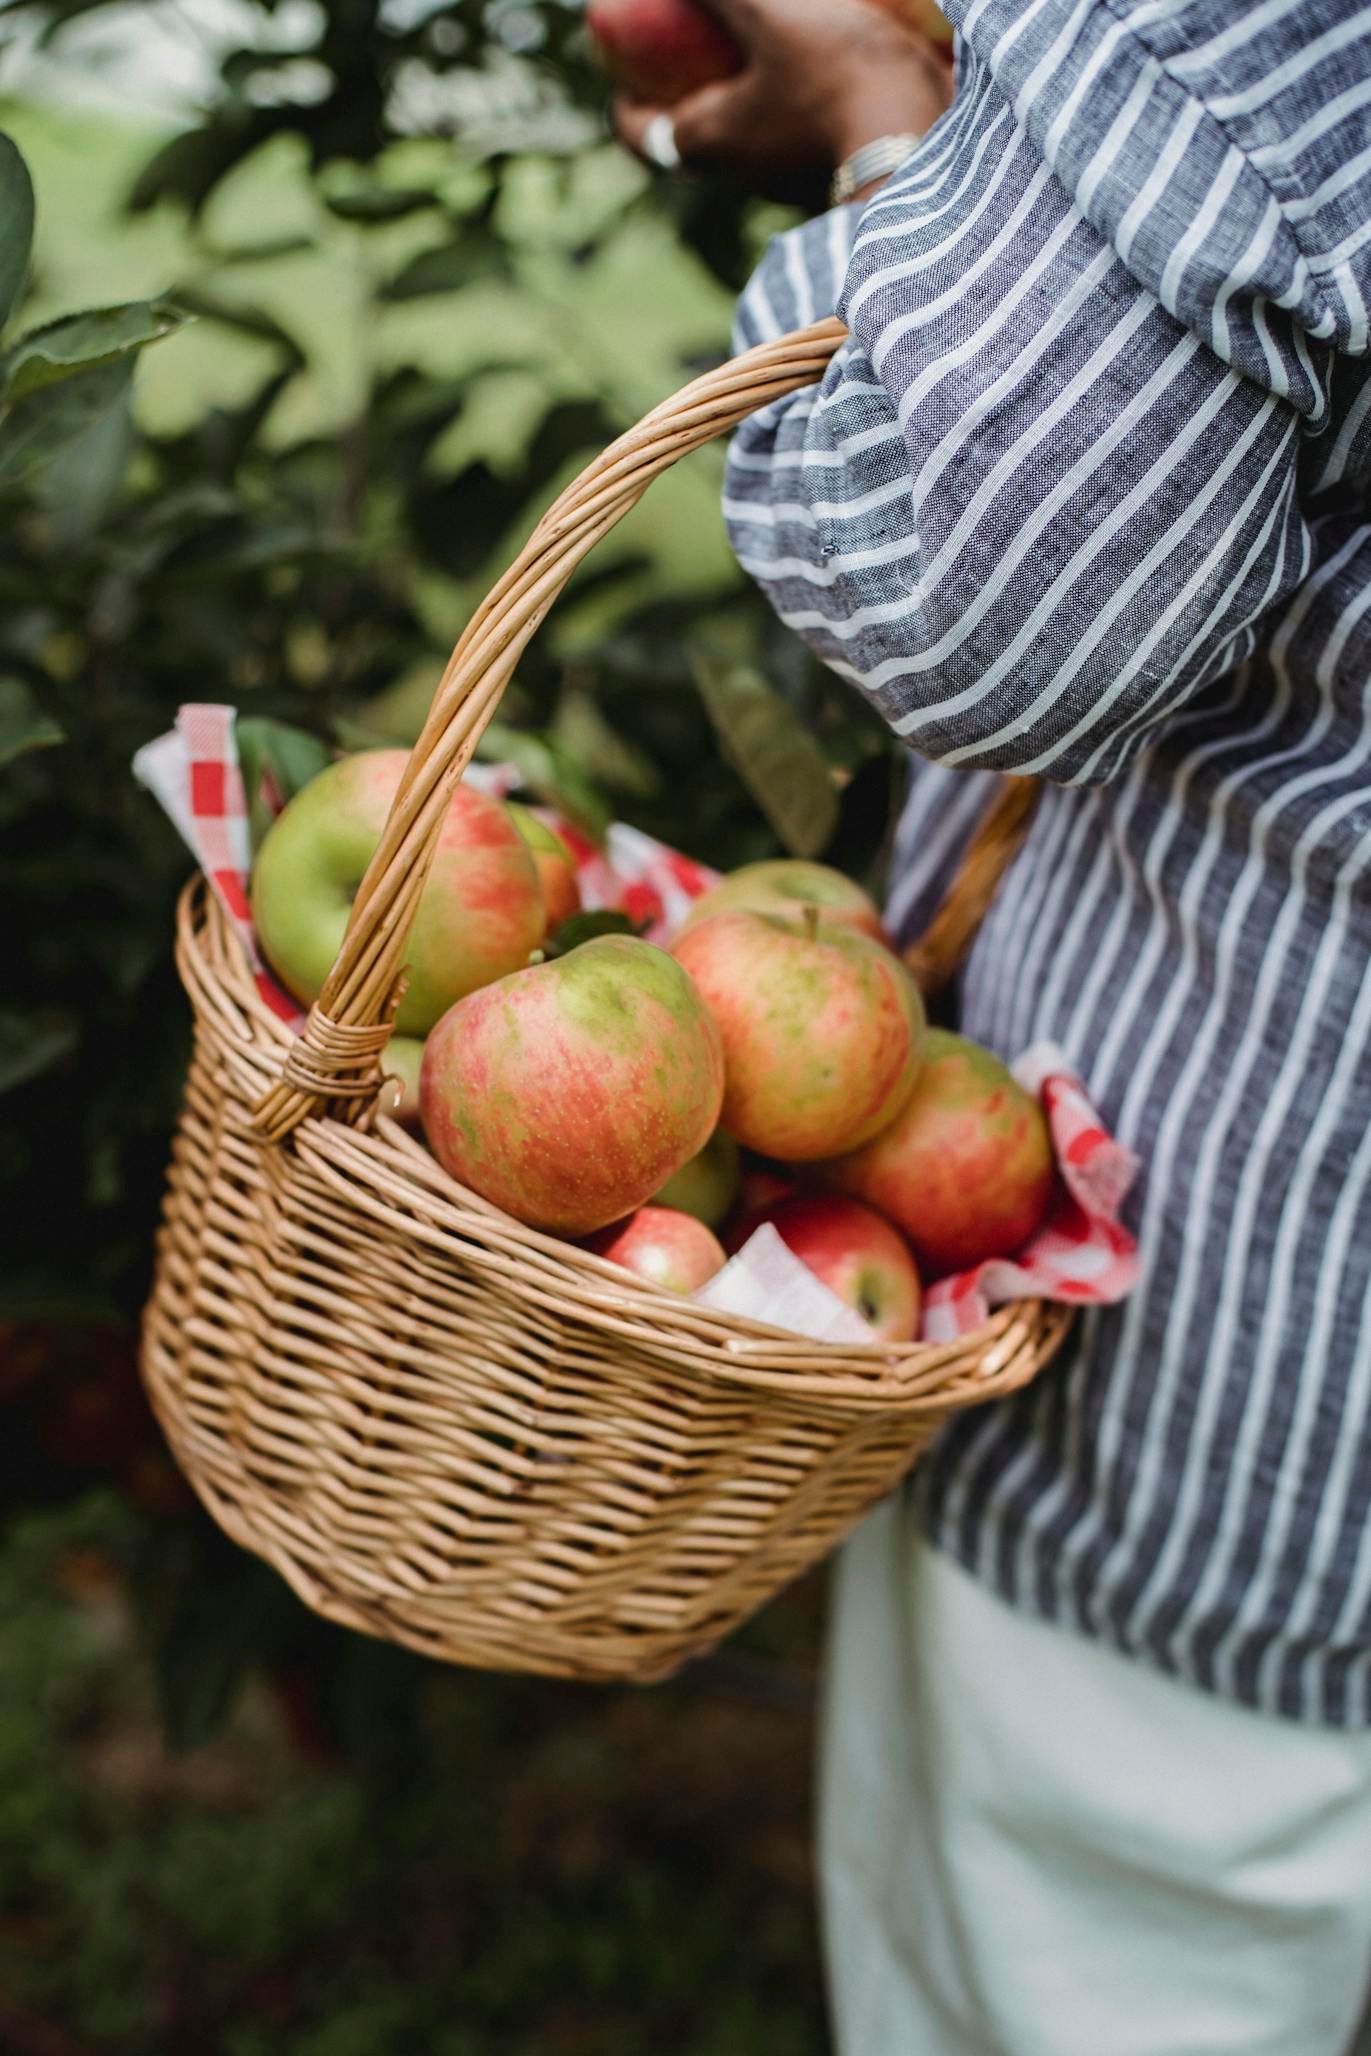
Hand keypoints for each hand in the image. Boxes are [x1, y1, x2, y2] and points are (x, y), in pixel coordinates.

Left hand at [614, 0, 953, 201]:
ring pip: (751, 137)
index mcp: (709, 144)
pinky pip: (801, 135)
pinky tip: (818, 60)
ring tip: (755, 48)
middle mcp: (743, 174)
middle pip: (694, 136)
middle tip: (687, 57)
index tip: (623, 79)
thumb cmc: (837, 84)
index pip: (642, 135)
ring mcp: (790, 180)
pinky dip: (795, 102)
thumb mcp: (772, 17)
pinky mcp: (837, 172)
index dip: (625, 106)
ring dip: (744, 99)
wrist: (925, 149)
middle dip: (686, 97)